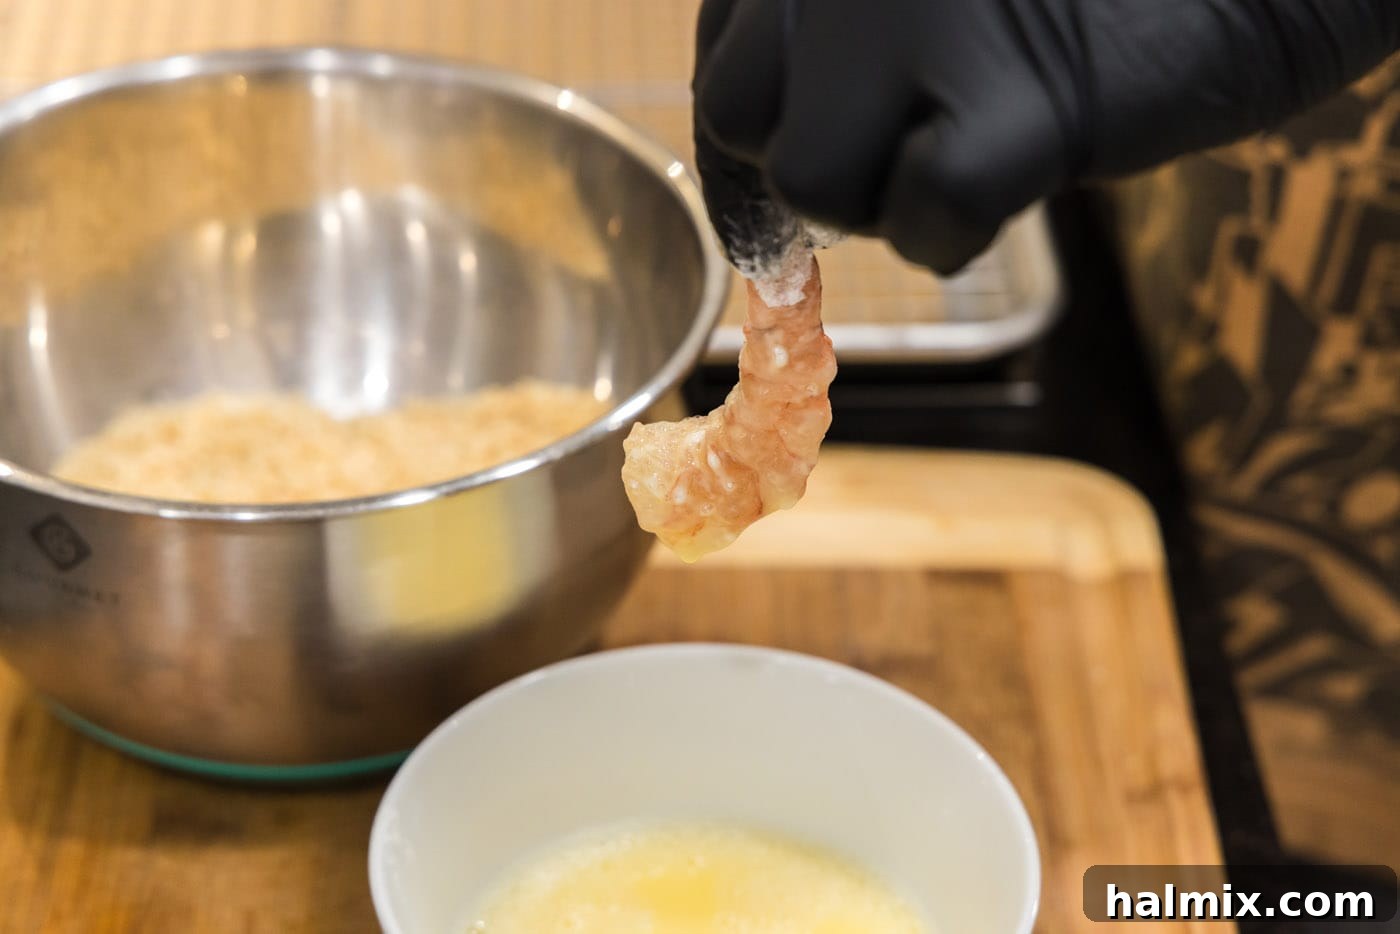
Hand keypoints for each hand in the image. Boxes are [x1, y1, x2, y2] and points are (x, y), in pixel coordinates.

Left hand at [694, 0, 1399, 273]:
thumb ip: (819, 42)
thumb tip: (747, 171)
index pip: (719, 57)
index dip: (751, 133)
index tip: (787, 164)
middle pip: (736, 119)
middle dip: (808, 168)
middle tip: (902, 154)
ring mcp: (922, 18)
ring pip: (810, 179)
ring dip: (881, 202)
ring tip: (970, 146)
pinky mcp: (1021, 103)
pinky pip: (923, 222)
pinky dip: (955, 232)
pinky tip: (1014, 173)